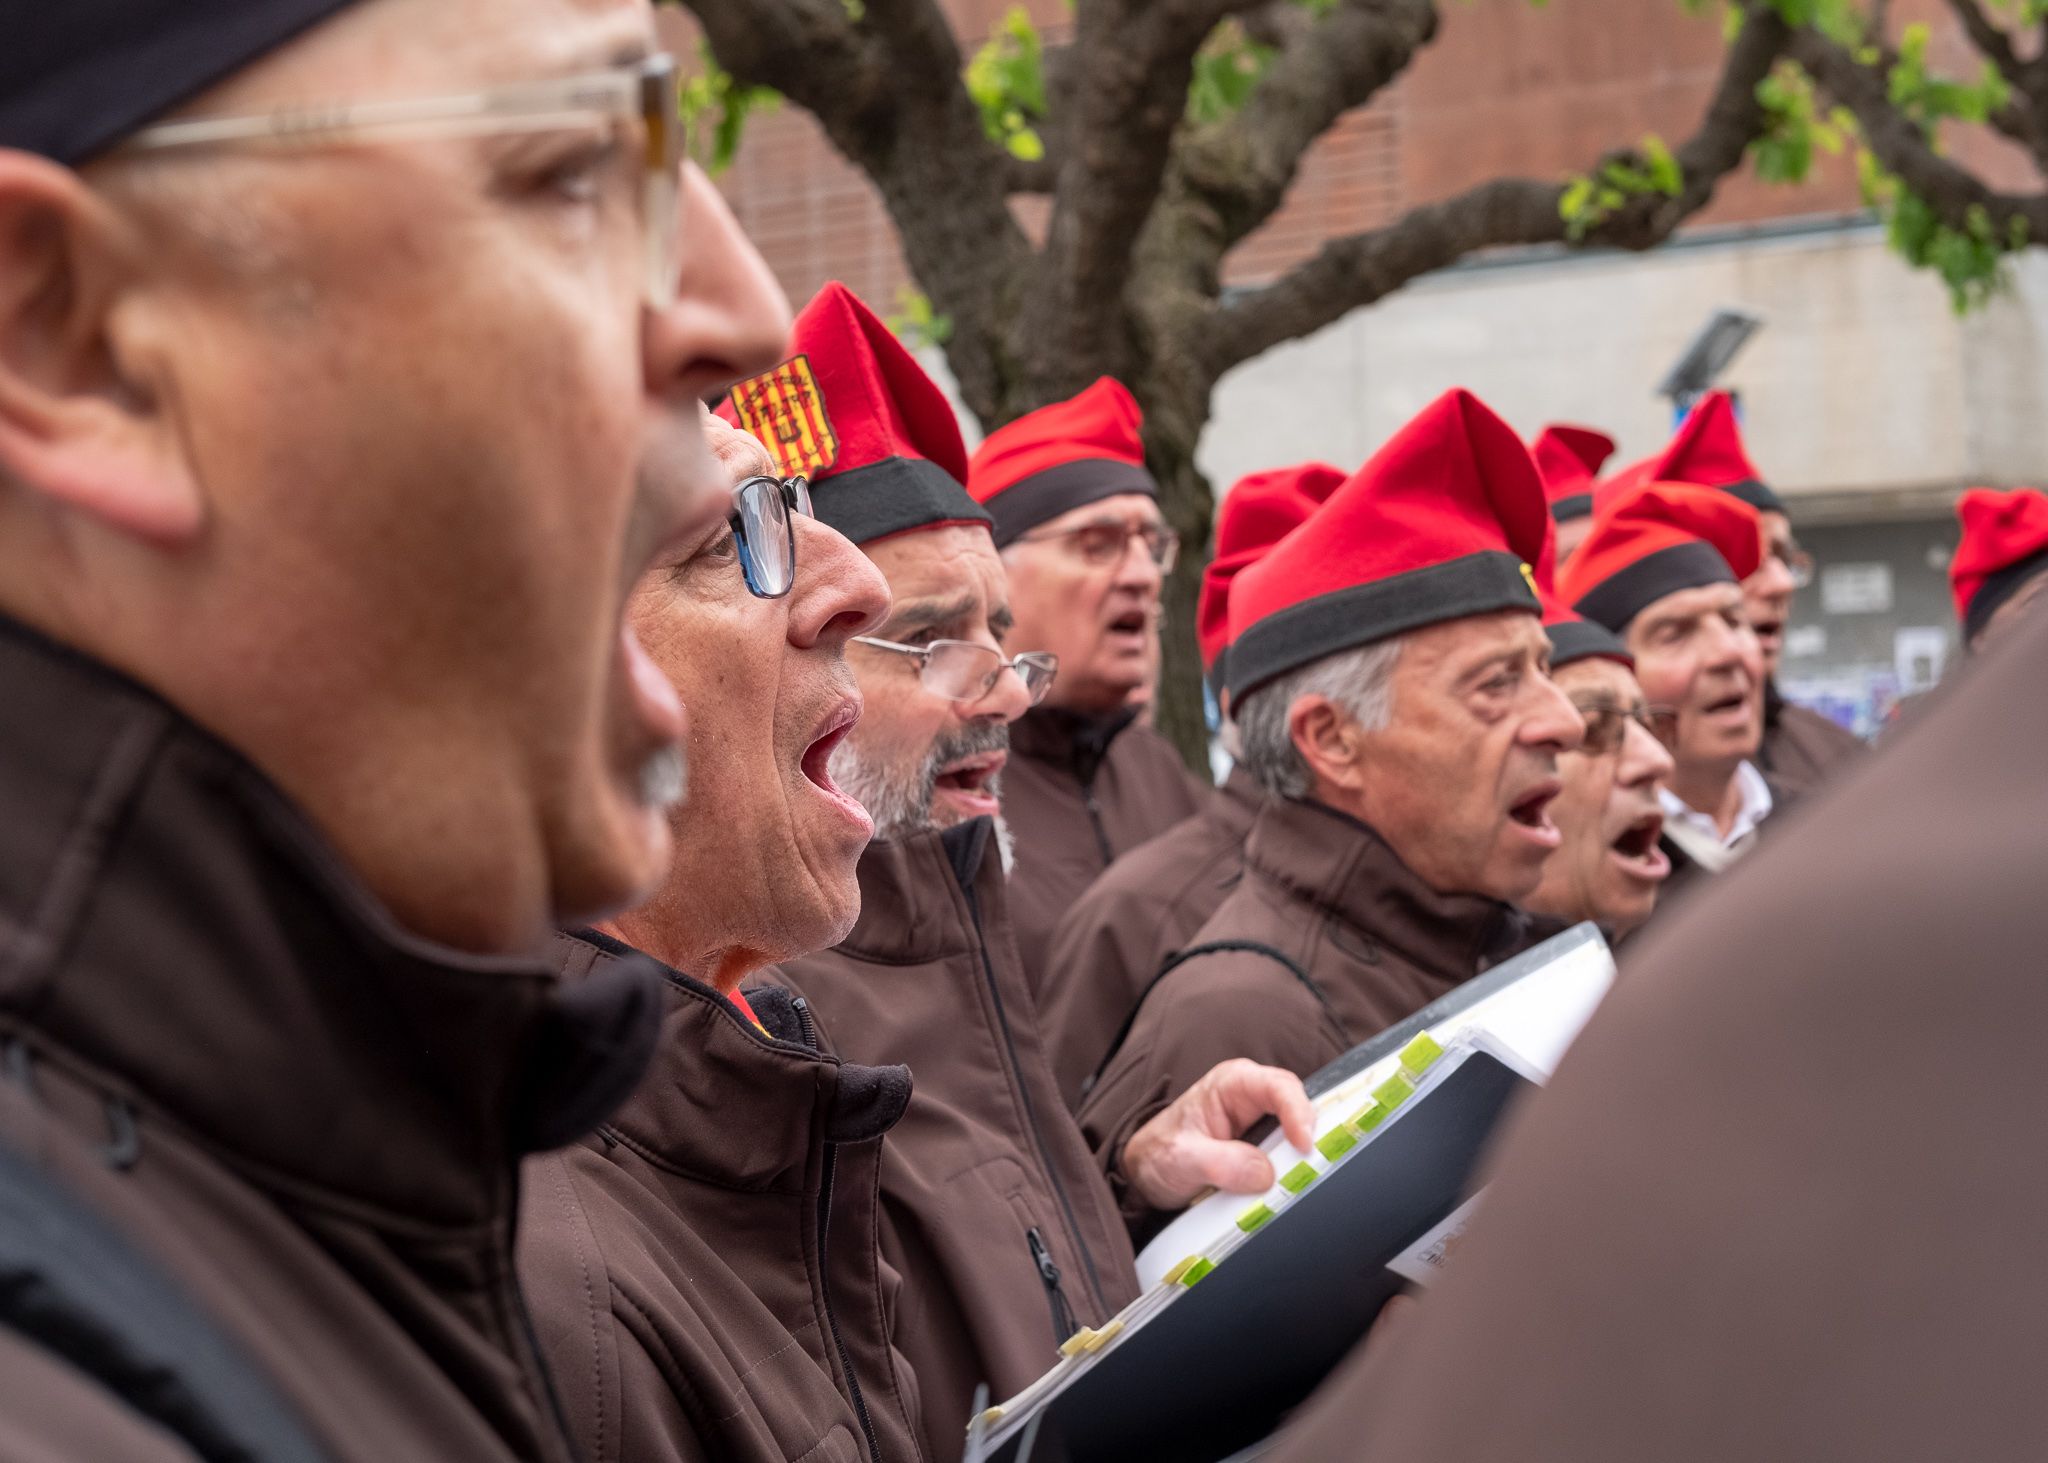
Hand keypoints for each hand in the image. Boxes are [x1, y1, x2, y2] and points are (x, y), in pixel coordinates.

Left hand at [1120, 1059, 1315, 1211]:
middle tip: (1311, 1169)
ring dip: (1299, 1160)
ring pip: (1296, 1136)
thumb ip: (1221, 1164)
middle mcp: (1251, 1097)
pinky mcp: (1262, 1150)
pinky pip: (1287, 1158)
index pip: (1278, 1087)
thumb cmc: (1159, 1154)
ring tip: (1298, 1182)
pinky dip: (1291, 1173)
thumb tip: (1265, 1173)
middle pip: (1297, 1109)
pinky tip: (1287, 1188)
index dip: (1298, 1113)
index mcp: (1232, 1084)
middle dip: (1308, 1138)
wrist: (1147, 1175)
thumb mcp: (1181, 1158)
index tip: (1304, 1145)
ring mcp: (1259, 1125)